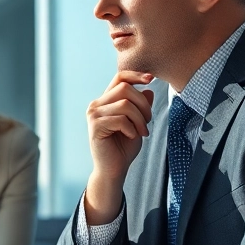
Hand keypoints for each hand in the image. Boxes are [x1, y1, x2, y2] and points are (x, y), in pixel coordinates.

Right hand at [85, 71, 154, 221]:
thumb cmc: (123, 147)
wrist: (114, 169)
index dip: (135, 75)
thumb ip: (141, 107)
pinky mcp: (95, 127)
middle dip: (143, 104)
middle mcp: (96, 105)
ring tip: (142, 132)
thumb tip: (148, 90)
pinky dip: (132, 129)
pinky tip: (132, 137)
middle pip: (125, 88)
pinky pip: (121, 120)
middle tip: (148, 122)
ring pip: (125, 104)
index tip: (151, 78)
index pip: (119, 78)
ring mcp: (93, 115)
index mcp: (105, 101)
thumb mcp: (138, 123)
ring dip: (140, 119)